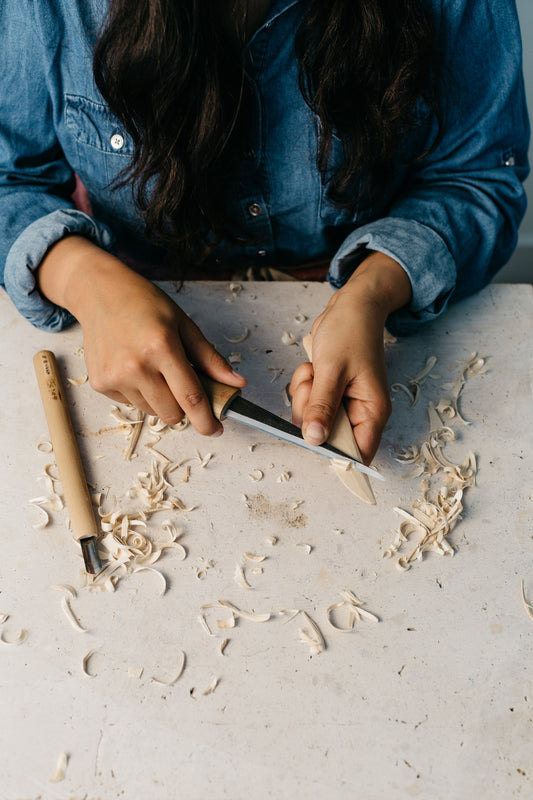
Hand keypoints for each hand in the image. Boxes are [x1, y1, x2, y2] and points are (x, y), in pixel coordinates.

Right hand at [38, 237, 246, 433]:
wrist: (100, 293)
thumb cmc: (144, 304)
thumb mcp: (183, 324)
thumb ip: (210, 358)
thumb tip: (236, 383)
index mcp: (161, 347)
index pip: (190, 397)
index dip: (206, 419)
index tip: (216, 429)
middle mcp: (135, 366)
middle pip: (172, 413)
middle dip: (184, 408)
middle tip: (183, 386)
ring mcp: (115, 377)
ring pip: (152, 412)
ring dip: (162, 400)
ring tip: (155, 369)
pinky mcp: (101, 384)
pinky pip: (132, 404)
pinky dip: (140, 393)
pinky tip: (134, 368)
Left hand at [290, 252, 410, 463]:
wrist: (351, 306)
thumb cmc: (351, 332)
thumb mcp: (332, 370)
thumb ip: (322, 407)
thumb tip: (315, 440)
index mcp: (372, 411)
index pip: (358, 453)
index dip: (335, 455)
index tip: (314, 439)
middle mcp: (360, 412)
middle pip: (328, 438)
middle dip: (312, 414)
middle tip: (315, 385)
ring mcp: (343, 403)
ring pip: (312, 421)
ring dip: (305, 397)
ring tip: (316, 372)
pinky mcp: (329, 393)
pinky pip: (307, 404)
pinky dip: (304, 387)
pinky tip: (313, 368)